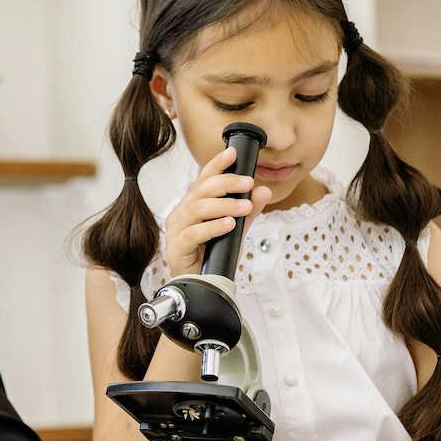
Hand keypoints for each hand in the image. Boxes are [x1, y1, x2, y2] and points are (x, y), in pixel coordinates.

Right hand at [163, 146, 273, 278]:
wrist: (204, 287)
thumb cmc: (214, 257)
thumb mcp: (237, 230)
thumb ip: (248, 211)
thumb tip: (264, 190)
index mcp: (192, 206)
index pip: (203, 179)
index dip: (216, 165)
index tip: (232, 153)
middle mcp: (181, 214)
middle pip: (200, 190)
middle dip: (226, 183)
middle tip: (248, 182)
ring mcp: (176, 231)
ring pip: (197, 209)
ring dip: (224, 205)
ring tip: (245, 207)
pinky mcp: (176, 248)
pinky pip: (193, 233)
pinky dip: (213, 227)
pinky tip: (229, 224)